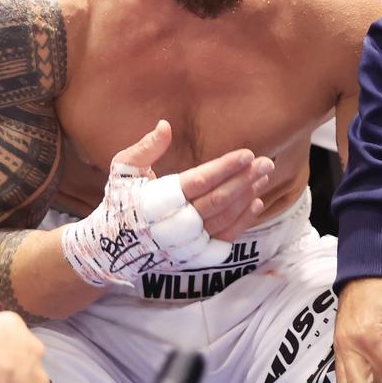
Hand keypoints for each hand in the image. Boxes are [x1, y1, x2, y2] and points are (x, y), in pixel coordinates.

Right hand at [115, 120, 273, 241]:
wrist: (115, 249)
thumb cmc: (121, 202)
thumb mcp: (123, 170)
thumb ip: (145, 148)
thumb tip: (165, 125)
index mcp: (156, 201)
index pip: (198, 182)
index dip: (224, 168)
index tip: (247, 154)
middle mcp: (173, 225)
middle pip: (217, 201)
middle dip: (244, 180)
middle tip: (266, 163)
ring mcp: (185, 244)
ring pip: (224, 219)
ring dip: (246, 197)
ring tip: (263, 177)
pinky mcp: (193, 257)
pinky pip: (224, 240)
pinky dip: (243, 222)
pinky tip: (256, 202)